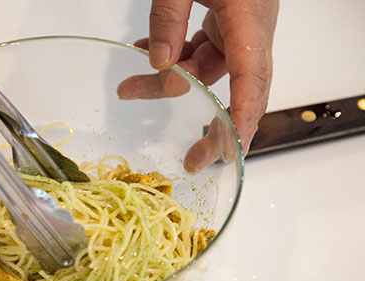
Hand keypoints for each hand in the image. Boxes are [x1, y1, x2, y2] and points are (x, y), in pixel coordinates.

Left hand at [118, 0, 278, 169]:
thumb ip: (169, 16)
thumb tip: (160, 61)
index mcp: (250, 19)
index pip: (252, 78)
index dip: (244, 119)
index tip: (231, 152)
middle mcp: (251, 29)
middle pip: (236, 89)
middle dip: (213, 127)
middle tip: (191, 161)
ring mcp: (240, 27)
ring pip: (206, 70)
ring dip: (169, 80)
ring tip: (130, 87)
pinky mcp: (225, 21)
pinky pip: (200, 51)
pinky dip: (175, 57)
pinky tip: (146, 51)